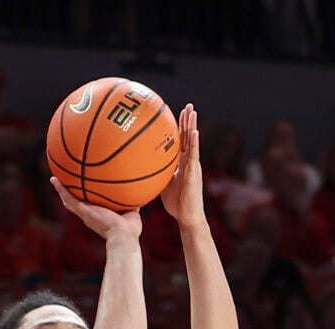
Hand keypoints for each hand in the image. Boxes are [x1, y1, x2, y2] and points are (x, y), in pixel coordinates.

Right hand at [50, 177, 140, 242]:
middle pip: (76, 204)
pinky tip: (54, 179)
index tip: (83, 192)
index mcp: (99, 216)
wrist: (123, 236)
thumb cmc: (130, 230)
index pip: (89, 206)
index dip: (85, 199)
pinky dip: (60, 189)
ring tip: (55, 179)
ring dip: (61, 190)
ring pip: (69, 200)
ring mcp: (85, 213)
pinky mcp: (83, 211)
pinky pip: (68, 198)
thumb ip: (131, 202)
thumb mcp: (132, 212)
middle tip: (65, 185)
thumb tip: (138, 193)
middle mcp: (89, 215)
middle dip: (71, 194)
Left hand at [154, 104, 203, 226]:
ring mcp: (193, 166)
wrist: (187, 217)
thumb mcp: (162, 184)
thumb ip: (155, 173)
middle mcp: (189, 161)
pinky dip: (195, 143)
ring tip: (192, 111)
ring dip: (193, 126)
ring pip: (193, 142)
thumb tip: (139, 166)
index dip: (180, 127)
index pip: (181, 141)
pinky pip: (194, 156)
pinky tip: (195, 132)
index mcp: (182, 163)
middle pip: (188, 136)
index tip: (177, 112)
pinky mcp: (194, 173)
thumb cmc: (176, 203)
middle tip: (188, 105)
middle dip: (188, 120)